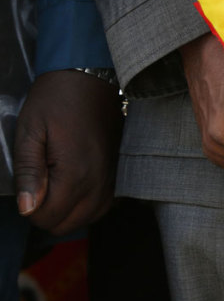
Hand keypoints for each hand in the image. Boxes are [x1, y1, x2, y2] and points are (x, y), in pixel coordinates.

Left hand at [14, 70, 122, 234]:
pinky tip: (75, 189)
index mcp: (75, 173)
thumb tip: (27, 209)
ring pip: (88, 218)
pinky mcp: (118, 171)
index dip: (29, 208)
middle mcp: (98, 181)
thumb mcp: (30, 131)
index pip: (47, 218)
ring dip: (68, 212)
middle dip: (47, 214)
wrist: (90, 77)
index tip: (28, 183)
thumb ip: (28, 172)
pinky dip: (87, 206)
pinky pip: (104, 205)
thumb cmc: (56, 100)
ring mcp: (112, 177)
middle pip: (67, 224)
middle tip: (38, 184)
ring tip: (54, 187)